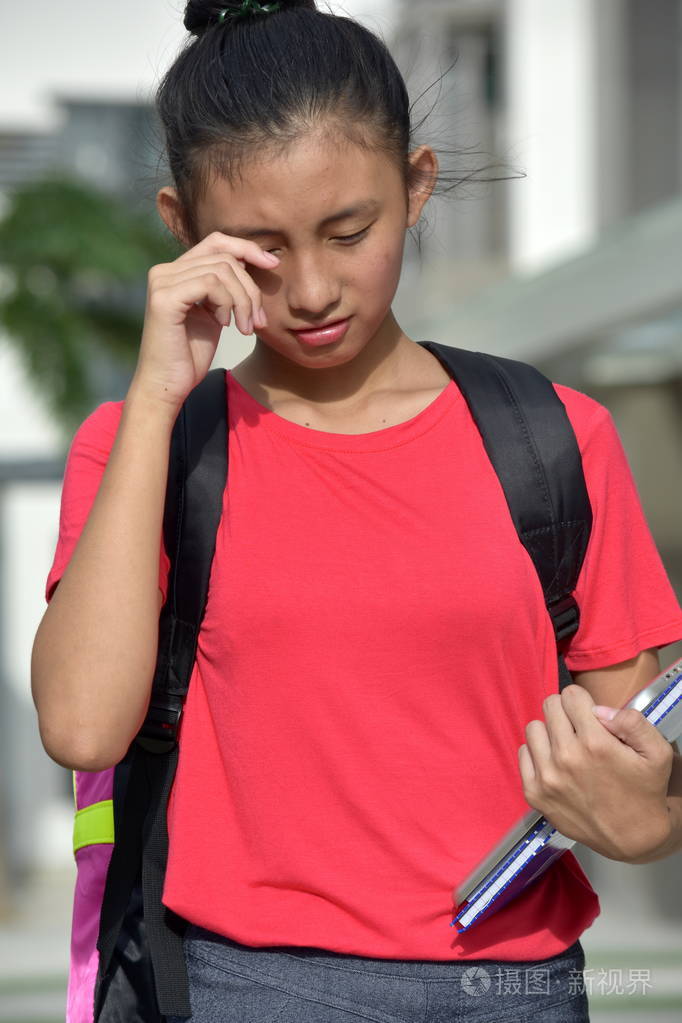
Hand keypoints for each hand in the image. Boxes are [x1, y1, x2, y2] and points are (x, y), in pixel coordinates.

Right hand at [130, 231, 279, 411]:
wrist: (168, 385)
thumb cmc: (191, 355)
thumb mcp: (216, 314)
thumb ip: (226, 288)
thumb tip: (250, 261)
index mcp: (176, 272)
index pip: (216, 242)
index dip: (247, 248)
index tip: (273, 265)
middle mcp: (165, 271)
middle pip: (225, 258)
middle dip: (250, 289)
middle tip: (258, 321)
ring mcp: (162, 282)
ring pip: (222, 271)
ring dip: (243, 301)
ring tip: (244, 328)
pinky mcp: (164, 298)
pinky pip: (210, 284)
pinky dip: (226, 304)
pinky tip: (225, 325)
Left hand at [518, 684, 673, 861]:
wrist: (632, 838)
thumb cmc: (644, 792)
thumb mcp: (657, 752)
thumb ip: (632, 721)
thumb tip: (598, 709)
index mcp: (595, 743)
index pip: (571, 694)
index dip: (583, 702)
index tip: (590, 716)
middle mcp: (566, 757)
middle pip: (550, 706)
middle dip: (566, 713)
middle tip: (580, 730)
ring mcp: (547, 776)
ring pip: (534, 727)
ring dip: (550, 732)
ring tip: (568, 747)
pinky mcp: (534, 793)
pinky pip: (523, 752)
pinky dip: (537, 753)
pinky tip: (555, 763)